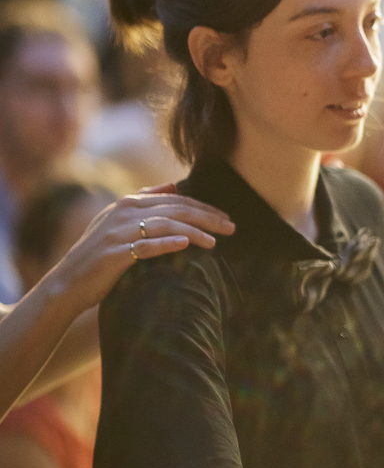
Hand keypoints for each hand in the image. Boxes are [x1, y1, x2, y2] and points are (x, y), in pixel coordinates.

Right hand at [46, 185, 234, 312]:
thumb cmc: (100, 252)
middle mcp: (124, 212)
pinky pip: (145, 246)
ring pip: (165, 225)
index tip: (225, 217)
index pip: (176, 200)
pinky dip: (167, 243)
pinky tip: (186, 244)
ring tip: (215, 242)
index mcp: (129, 202)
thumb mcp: (119, 219)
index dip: (203, 207)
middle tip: (231, 227)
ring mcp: (118, 232)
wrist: (68, 282)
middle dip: (207, 218)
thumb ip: (145, 199)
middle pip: (175, 210)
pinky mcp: (114, 254)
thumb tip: (175, 184)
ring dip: (194, 232)